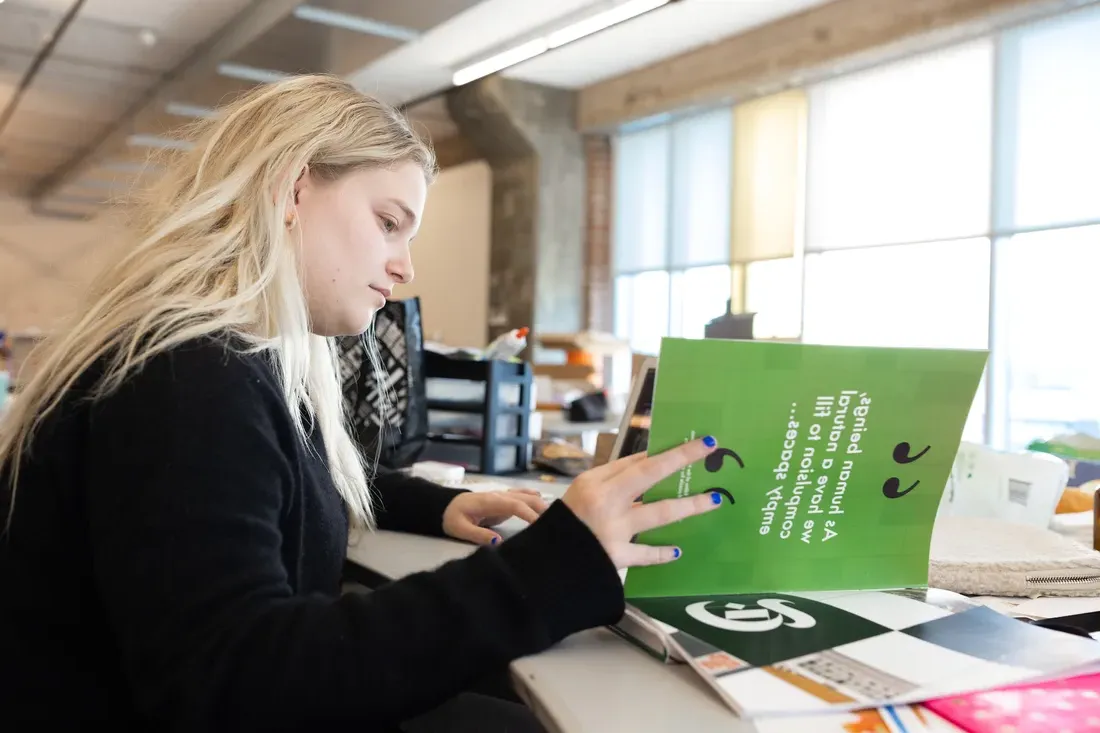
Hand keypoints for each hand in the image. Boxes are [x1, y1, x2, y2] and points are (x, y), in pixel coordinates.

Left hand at [442, 489, 549, 545]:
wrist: (446, 506)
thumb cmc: (452, 518)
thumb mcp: (459, 529)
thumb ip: (478, 534)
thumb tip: (498, 542)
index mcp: (489, 501)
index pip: (514, 505)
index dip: (529, 514)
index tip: (540, 525)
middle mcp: (499, 495)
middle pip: (526, 498)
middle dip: (542, 509)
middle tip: (555, 525)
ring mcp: (503, 496)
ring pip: (527, 497)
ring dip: (542, 505)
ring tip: (556, 519)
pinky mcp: (505, 500)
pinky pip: (523, 496)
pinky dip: (536, 500)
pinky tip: (547, 506)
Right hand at [561, 437, 722, 568]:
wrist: (546, 565)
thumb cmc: (562, 525)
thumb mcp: (581, 494)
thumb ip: (612, 482)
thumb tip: (647, 466)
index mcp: (594, 482)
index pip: (635, 461)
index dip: (664, 452)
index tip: (689, 444)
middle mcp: (605, 501)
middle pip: (650, 473)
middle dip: (681, 458)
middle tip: (709, 447)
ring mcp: (613, 529)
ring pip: (661, 512)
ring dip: (690, 505)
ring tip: (715, 499)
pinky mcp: (617, 556)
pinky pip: (646, 555)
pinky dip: (661, 553)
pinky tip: (677, 550)